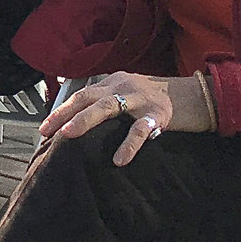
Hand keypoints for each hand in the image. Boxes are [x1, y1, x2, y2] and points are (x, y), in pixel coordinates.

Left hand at [38, 70, 214, 165]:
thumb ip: (108, 101)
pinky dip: (128, 144)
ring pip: (107, 106)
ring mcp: (139, 98)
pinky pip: (140, 130)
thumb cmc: (158, 99)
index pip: (81, 94)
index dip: (61, 110)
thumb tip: (81, 119)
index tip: (44, 127)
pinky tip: (119, 160)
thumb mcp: (129, 92)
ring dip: (85, 120)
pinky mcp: (157, 114)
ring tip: (69, 134)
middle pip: (86, 97)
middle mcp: (122, 85)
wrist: (195, 96)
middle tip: (46, 131)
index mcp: (113, 82)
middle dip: (64, 113)